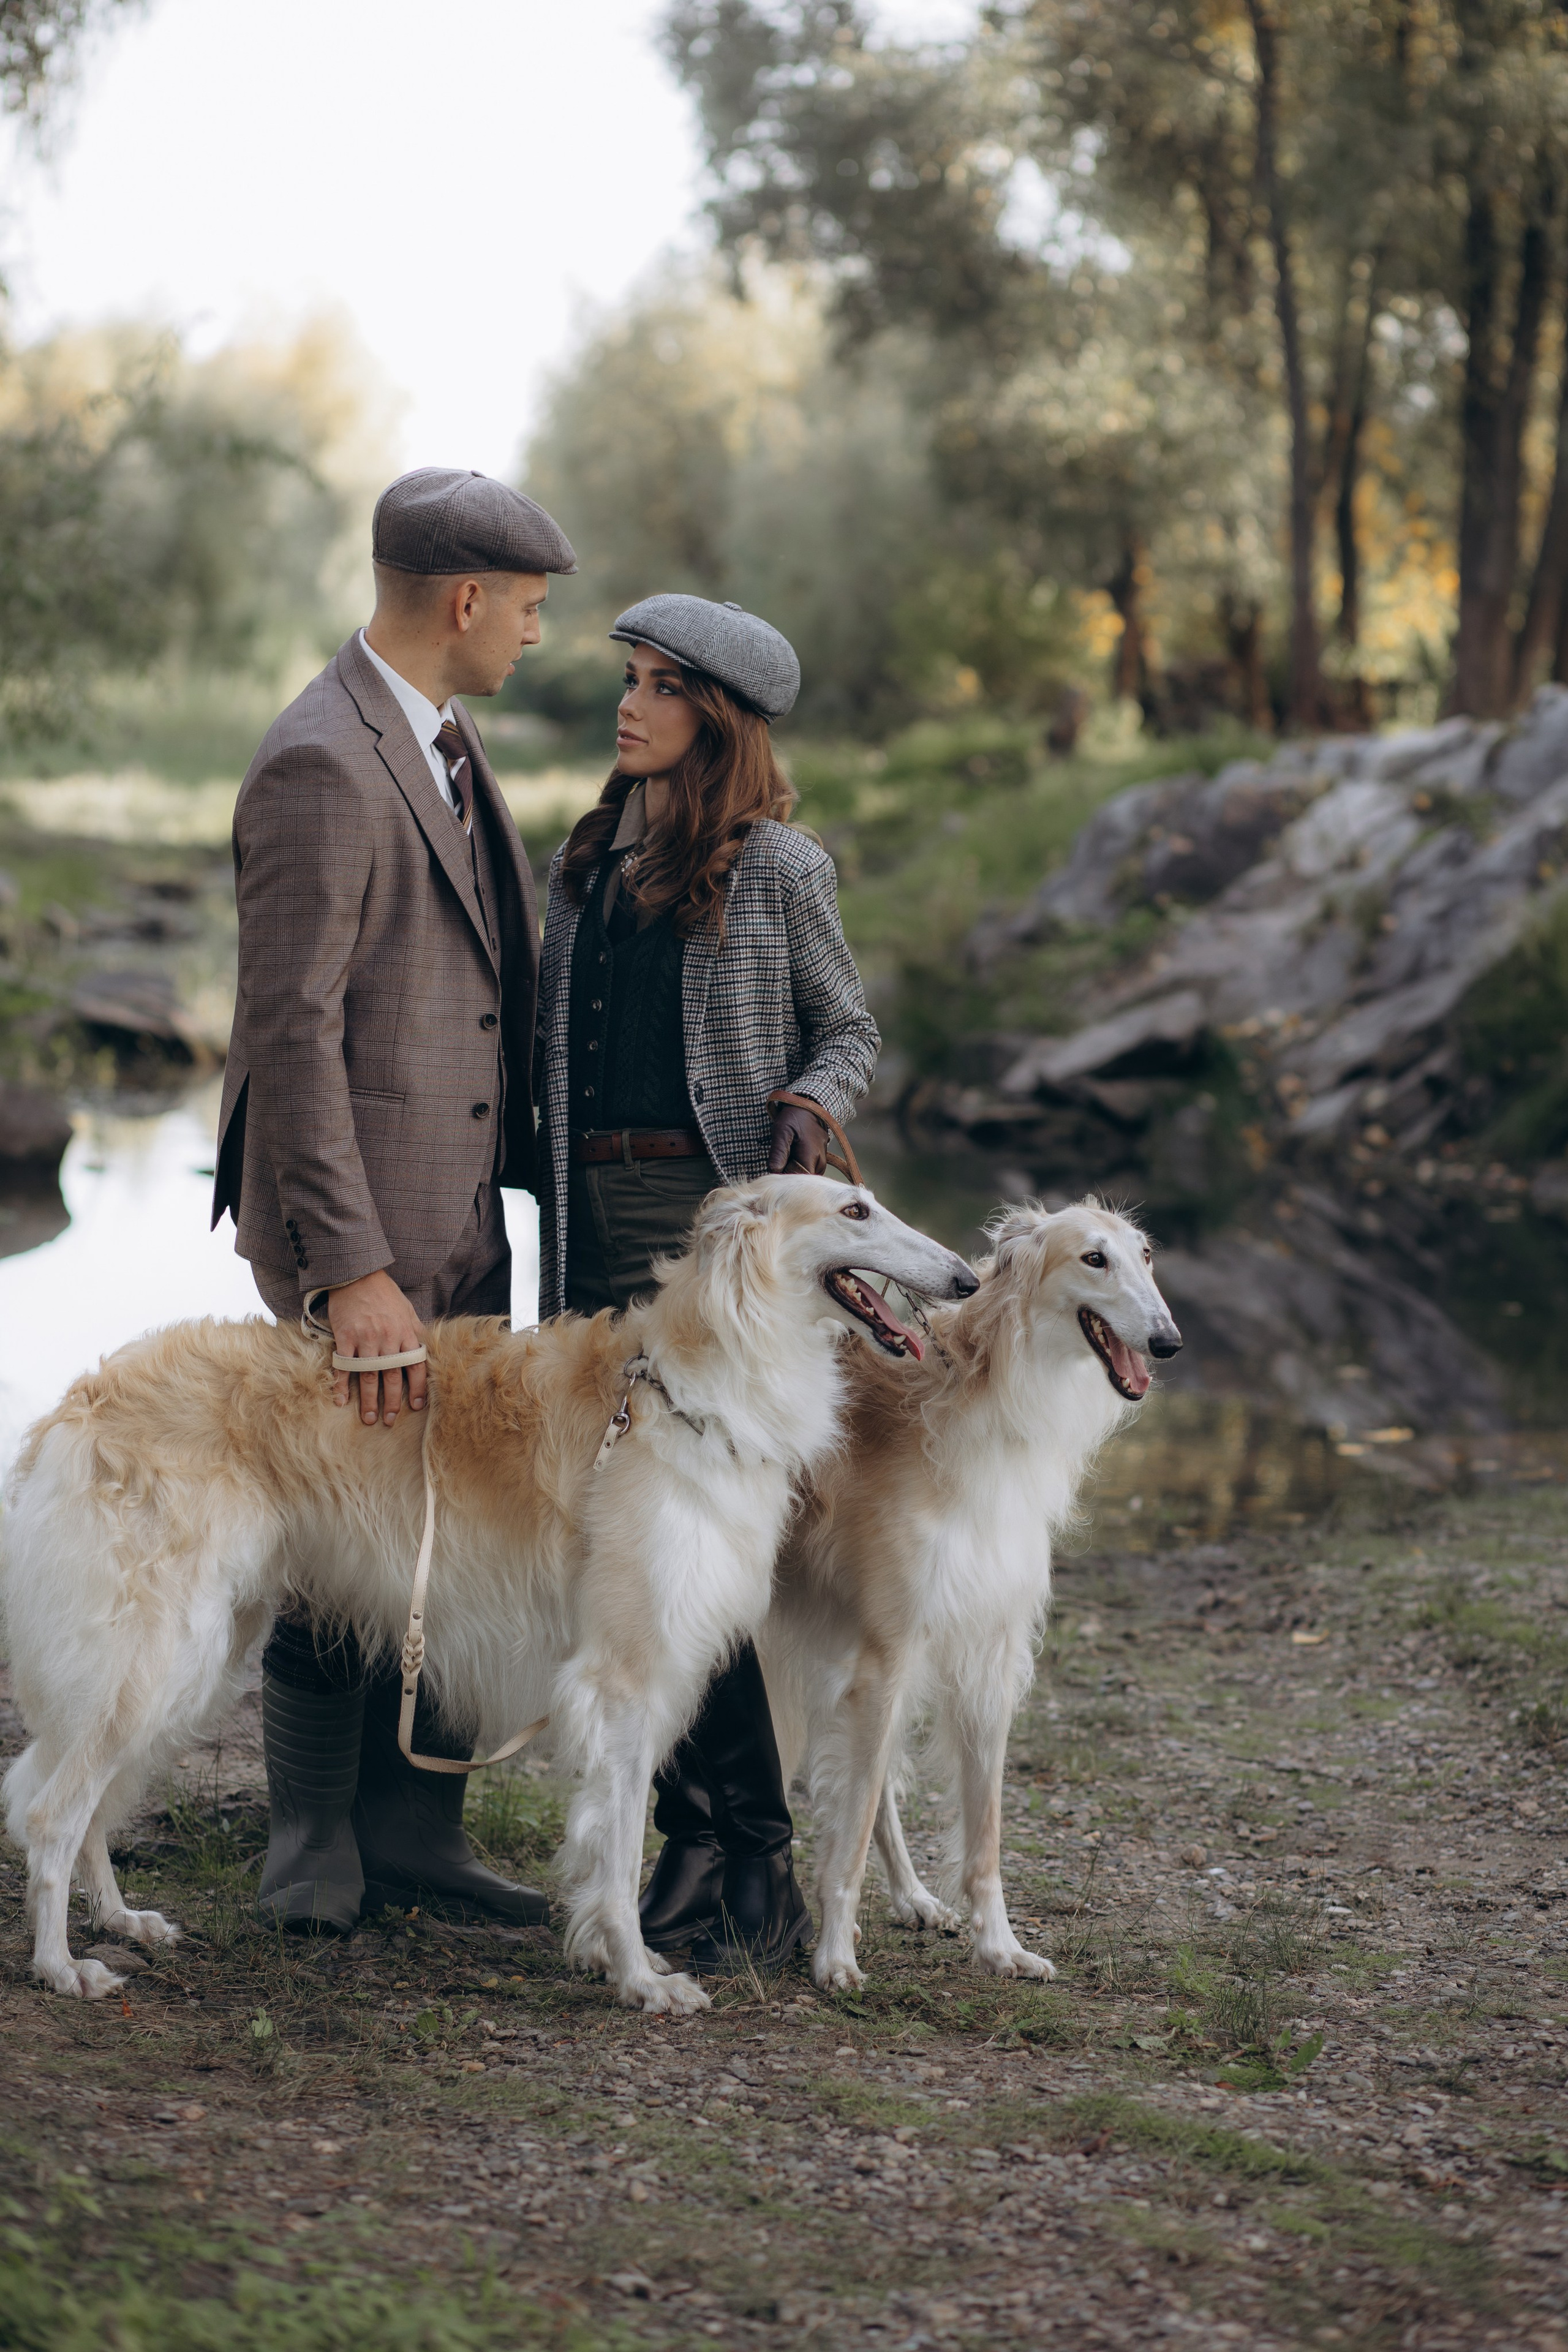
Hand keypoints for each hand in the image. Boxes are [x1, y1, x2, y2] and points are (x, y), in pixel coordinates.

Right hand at [327, 1271, 426, 1425]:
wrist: (358, 1275)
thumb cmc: (385, 1294)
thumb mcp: (408, 1310)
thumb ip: (415, 1332)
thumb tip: (426, 1350)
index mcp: (406, 1332)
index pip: (415, 1366)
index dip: (418, 1388)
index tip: (417, 1406)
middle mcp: (387, 1338)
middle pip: (391, 1376)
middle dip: (391, 1402)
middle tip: (389, 1420)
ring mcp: (365, 1338)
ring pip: (368, 1376)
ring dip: (368, 1400)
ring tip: (368, 1418)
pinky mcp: (345, 1336)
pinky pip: (344, 1365)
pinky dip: (342, 1384)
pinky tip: (342, 1400)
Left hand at [768, 1098, 827, 1174]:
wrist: (809, 1106)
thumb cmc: (794, 1118)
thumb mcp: (782, 1131)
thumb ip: (779, 1152)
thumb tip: (774, 1171)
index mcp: (811, 1157)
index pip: (797, 1180)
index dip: (785, 1178)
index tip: (776, 1169)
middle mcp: (820, 1163)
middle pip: (801, 1180)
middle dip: (788, 1174)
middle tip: (778, 1162)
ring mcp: (821, 1162)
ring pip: (805, 1176)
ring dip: (793, 1170)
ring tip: (786, 1156)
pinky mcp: (820, 1160)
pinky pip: (808, 1170)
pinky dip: (799, 1167)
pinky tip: (792, 1157)